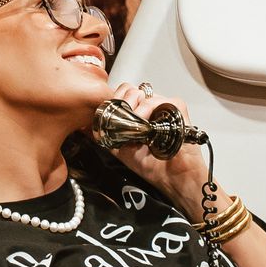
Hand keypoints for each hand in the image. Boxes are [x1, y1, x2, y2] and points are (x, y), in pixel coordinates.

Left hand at [103, 78, 210, 215]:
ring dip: (134, 110)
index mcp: (137, 112)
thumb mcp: (119, 148)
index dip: (115, 100)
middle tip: (124, 122)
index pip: (122, 93)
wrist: (172, 176)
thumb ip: (106, 132)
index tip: (112, 114)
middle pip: (130, 90)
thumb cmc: (150, 164)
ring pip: (141, 94)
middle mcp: (150, 106)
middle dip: (123, 104)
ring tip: (137, 128)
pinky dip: (148, 110)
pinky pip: (157, 100)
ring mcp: (163, 105)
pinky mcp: (176, 107)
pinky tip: (148, 126)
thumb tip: (89, 122)